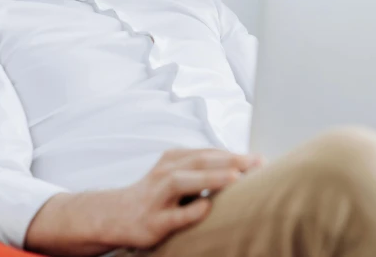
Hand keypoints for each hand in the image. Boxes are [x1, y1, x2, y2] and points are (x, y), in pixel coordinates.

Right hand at [101, 148, 263, 248]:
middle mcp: (165, 173)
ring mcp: (157, 197)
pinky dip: (190, 211)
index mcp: (174, 160)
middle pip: (199, 161)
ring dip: (210, 178)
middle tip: (257, 164)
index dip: (234, 154)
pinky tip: (207, 208)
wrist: (116, 216)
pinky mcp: (152, 222)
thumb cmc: (156, 195)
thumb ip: (203, 169)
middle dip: (229, 161)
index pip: (208, 153)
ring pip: (182, 182)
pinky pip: (172, 216)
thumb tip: (245, 168)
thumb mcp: (177, 174)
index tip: (260, 159)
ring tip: (236, 178)